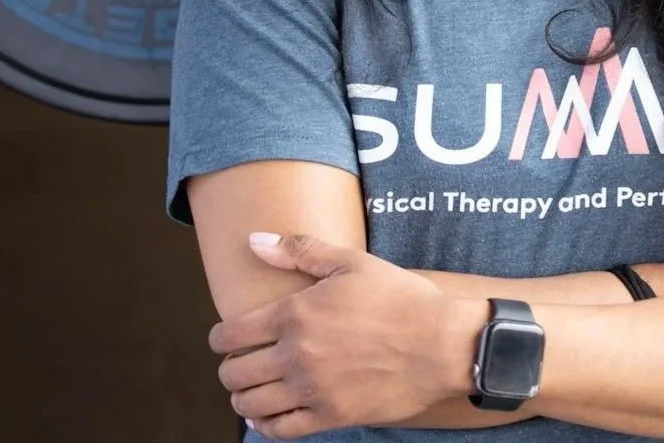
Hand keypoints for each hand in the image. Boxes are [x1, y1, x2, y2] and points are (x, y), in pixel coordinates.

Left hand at [210, 233, 479, 437]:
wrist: (442, 344)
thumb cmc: (400, 298)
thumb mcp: (352, 263)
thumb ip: (299, 250)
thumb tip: (254, 240)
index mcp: (294, 315)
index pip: (230, 335)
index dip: (220, 338)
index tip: (225, 339)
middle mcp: (295, 355)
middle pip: (234, 373)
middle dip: (230, 367)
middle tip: (240, 363)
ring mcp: (312, 389)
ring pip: (250, 404)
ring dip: (242, 397)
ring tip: (250, 389)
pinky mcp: (331, 416)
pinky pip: (281, 430)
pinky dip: (265, 425)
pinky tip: (266, 416)